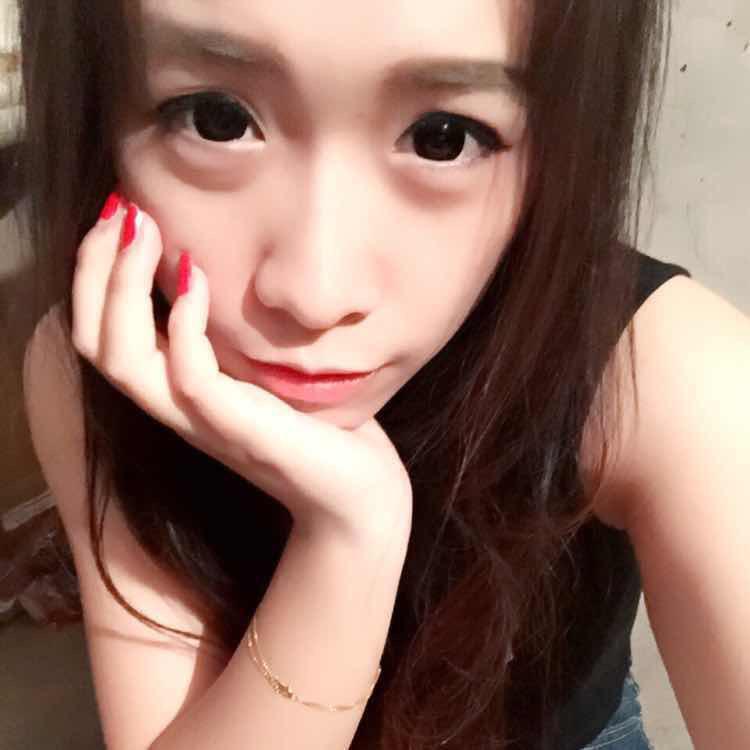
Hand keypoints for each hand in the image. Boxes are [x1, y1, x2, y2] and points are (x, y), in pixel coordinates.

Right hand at [71, 194, 413, 544]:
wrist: (356, 494)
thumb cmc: (317, 428)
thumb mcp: (262, 369)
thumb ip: (231, 336)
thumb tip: (218, 277)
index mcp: (177, 392)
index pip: (102, 335)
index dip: (95, 274)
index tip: (121, 214)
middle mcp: (177, 409)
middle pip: (96, 342)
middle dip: (95, 269)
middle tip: (121, 209)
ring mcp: (203, 422)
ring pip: (123, 360)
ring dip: (122, 286)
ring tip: (143, 229)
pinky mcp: (240, 430)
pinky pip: (190, 377)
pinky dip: (185, 323)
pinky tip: (198, 277)